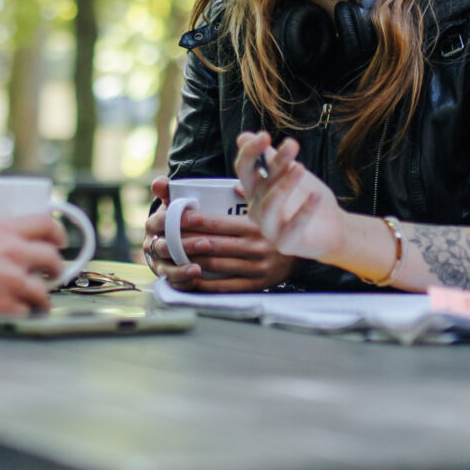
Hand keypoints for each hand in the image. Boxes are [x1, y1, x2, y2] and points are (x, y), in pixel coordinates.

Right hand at [0, 217, 65, 315]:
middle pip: (52, 259)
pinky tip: (15, 312)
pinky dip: (22, 313)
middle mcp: (14, 253)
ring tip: (35, 300)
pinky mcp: (4, 305)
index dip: (57, 234)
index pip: (45, 224)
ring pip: (43, 291)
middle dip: (56, 268)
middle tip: (52, 274)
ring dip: (41, 297)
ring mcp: (12, 280)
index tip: (59, 241)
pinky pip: (26, 312)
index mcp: (5, 230)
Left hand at [143, 177, 295, 290]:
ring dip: (187, 262)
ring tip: (168, 258)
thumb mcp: (270, 204)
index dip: (190, 221)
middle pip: (209, 245)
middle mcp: (255, 245)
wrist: (310, 249)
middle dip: (181, 243)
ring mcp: (256, 267)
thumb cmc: (282, 222)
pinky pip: (224, 286)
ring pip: (213, 265)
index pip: (215, 222)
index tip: (171, 218)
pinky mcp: (257, 284)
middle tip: (160, 241)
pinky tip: (188, 278)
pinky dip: (203, 283)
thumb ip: (251, 193)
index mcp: (254, 224)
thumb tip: (233, 183)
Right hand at [234, 131, 352, 266]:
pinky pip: (292, 228)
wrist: (332, 227)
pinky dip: (304, 211)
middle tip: (291, 145)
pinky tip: (316, 195)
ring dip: (284, 185)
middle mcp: (257, 208)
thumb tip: (244, 136)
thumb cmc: (307, 197)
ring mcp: (269, 228)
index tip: (265, 136)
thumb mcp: (290, 172)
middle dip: (272, 163)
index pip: (244, 168)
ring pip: (269, 206)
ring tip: (300, 167)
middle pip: (256, 184)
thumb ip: (269, 157)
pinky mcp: (286, 244)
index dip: (250, 151)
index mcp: (255, 190)